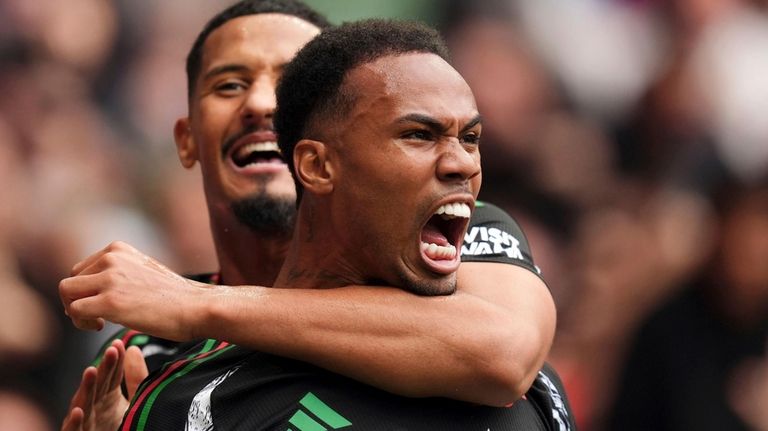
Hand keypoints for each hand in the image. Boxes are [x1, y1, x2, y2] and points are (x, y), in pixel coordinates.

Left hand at [59, 241, 206, 339]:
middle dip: (78, 300)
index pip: (82, 268)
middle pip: (71, 280)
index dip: (86, 290)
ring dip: (75, 311)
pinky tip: (101, 327)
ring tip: (97, 322)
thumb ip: (119, 272)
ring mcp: (110, 279)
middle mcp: (111, 258)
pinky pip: (75, 311)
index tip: (102, 304)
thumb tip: (92, 288)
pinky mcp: (110, 301)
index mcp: (119, 249)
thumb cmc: (174, 296)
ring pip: (66, 292)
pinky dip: (82, 323)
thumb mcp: (143, 271)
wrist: (196, 307)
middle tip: (97, 317)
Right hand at [61, 340, 148, 430]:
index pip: (111, 375)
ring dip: (86, 388)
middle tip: (111, 351)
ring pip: (83, 404)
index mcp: (106, 397)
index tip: (119, 343)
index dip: (115, 360)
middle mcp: (93, 407)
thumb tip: (134, 348)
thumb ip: (136, 378)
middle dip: (104, 368)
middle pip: (98, 386)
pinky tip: (78, 411)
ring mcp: (84, 423)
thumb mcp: (133, 402)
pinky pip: (73, 430)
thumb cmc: (119, 427)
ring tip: (91, 371)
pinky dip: (74, 422)